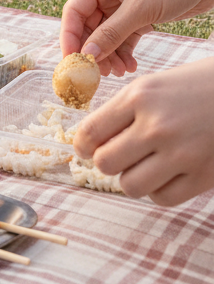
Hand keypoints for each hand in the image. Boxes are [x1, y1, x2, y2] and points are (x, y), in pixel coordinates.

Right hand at [60, 0, 213, 75]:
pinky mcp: (140, 14)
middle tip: (99, 73)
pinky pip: (124, 36)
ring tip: (120, 72)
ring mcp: (124, 3)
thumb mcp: (140, 10)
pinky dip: (125, 51)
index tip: (72, 62)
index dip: (70, 37)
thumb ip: (111, 33)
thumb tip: (86, 56)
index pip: (74, 11)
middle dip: (94, 50)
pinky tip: (131, 65)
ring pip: (107, 34)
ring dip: (110, 54)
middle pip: (90, 26)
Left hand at [73, 58, 213, 204]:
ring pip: (130, 185)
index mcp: (139, 97)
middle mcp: (157, 126)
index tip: (84, 149)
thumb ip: (121, 111)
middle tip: (117, 155)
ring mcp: (182, 153)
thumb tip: (91, 141)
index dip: (81, 146)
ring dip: (131, 178)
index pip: (91, 132)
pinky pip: (162, 198)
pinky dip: (157, 190)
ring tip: (142, 165)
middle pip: (105, 163)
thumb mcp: (151, 86)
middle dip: (105, 161)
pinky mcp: (204, 175)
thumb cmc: (193, 86)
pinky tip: (164, 174)